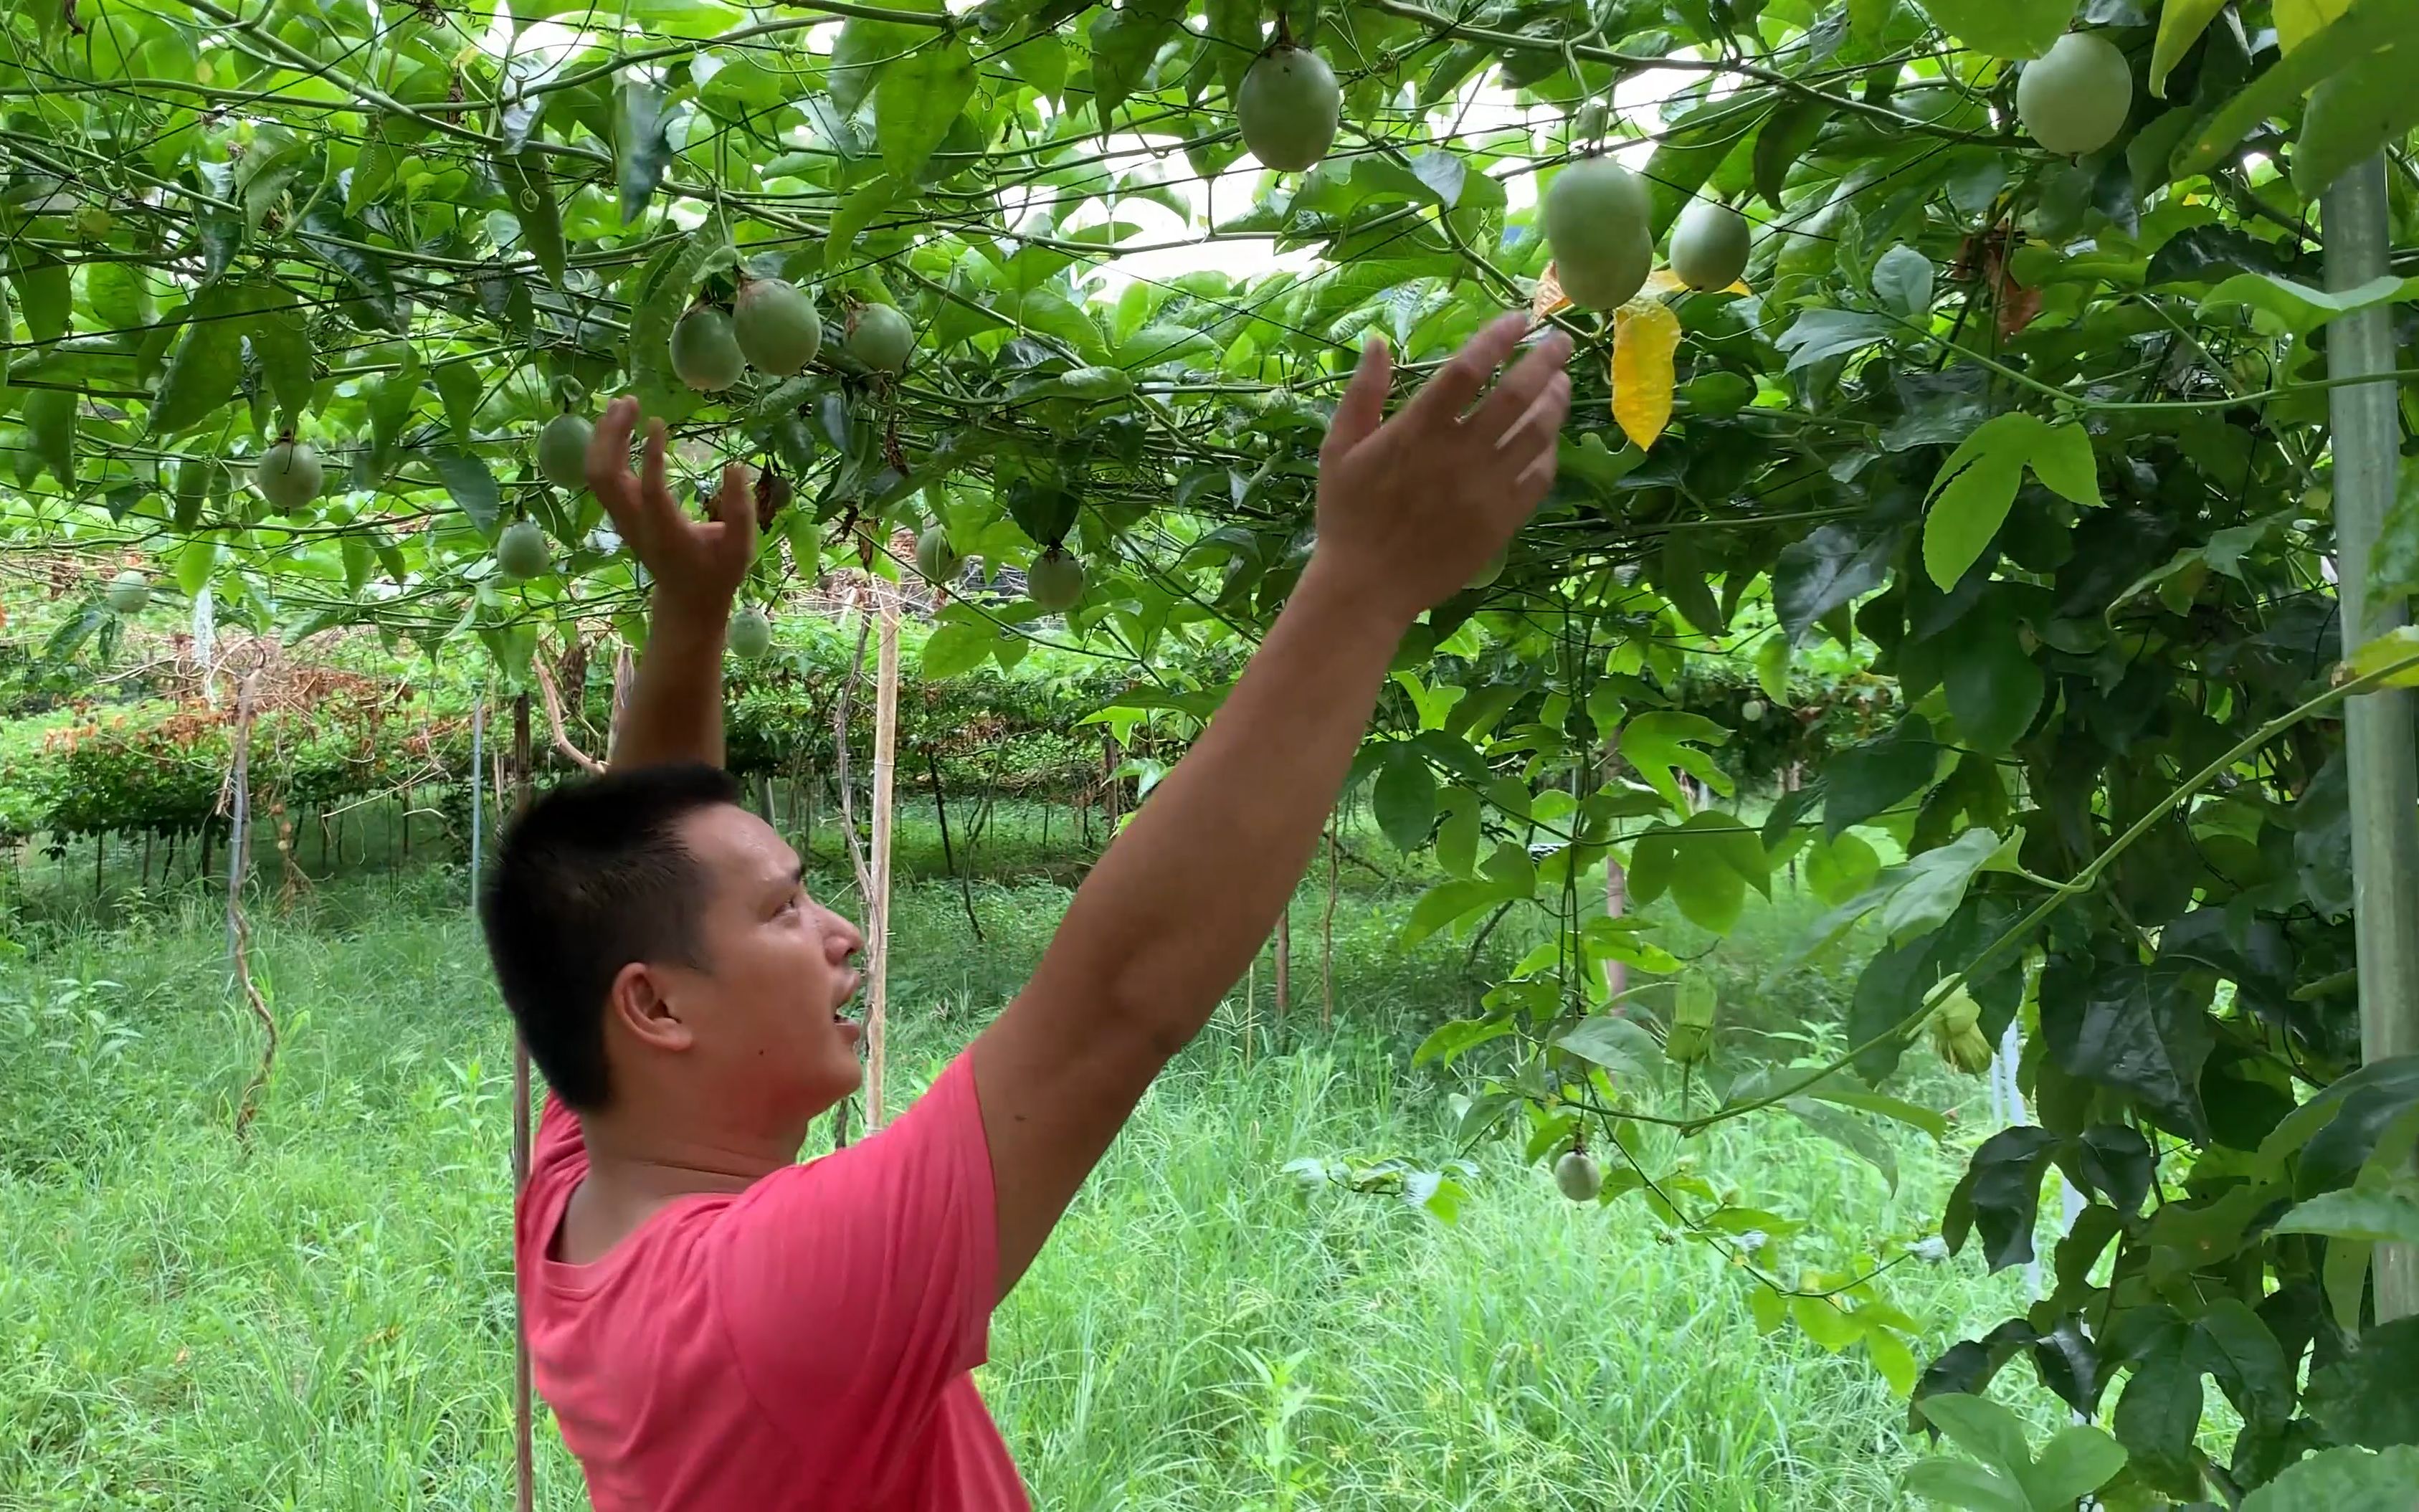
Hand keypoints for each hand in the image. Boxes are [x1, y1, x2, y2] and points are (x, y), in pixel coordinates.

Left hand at [586, 395, 756, 612]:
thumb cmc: (717, 573)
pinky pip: (600, 476)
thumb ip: (740, 510)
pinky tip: (617, 425)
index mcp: (666, 533)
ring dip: (604, 436)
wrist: (685, 599)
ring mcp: (622, 519)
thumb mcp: (740, 548)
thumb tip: (736, 466)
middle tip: (630, 401)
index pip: (651, 491)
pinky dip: (603, 447)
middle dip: (613, 435)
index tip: (657, 421)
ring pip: (597, 473)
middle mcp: (636, 524)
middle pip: (606, 476)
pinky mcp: (619, 513)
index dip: (652, 457)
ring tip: (622, 404)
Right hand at [1307, 312, 1571, 623]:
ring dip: (1555, 401)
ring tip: (1561, 384)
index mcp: (1418, 429)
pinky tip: (1548, 439)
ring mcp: (1486, 487)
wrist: (1367, 587)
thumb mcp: (1339, 449)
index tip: (1520, 319)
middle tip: (1561, 342)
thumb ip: (1363, 394)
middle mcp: (1459, 453)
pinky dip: (1548, 451)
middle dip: (1546, 361)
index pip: (1470, 368)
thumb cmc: (1348, 516)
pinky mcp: (1502, 519)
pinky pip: (1539, 476)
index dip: (1499, 337)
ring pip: (1536, 432)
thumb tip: (1378, 343)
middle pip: (1517, 393)